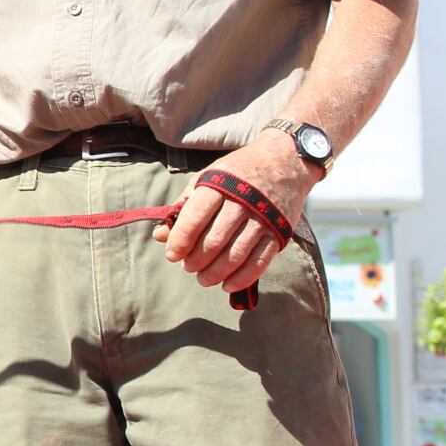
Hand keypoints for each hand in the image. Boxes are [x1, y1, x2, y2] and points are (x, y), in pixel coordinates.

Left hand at [155, 131, 316, 293]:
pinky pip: (260, 261)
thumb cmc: (237, 173)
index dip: (180, 240)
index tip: (172, 255)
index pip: (195, 218)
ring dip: (216, 272)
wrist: (285, 161)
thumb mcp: (206, 179)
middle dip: (197, 260)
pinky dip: (242, 278)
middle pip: (215, 240)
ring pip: (236, 254)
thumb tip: (160, 236)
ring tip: (204, 278)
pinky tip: (227, 284)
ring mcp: (263, 218)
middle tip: (188, 267)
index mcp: (220, 186)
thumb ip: (183, 207)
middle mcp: (243, 202)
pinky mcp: (279, 232)